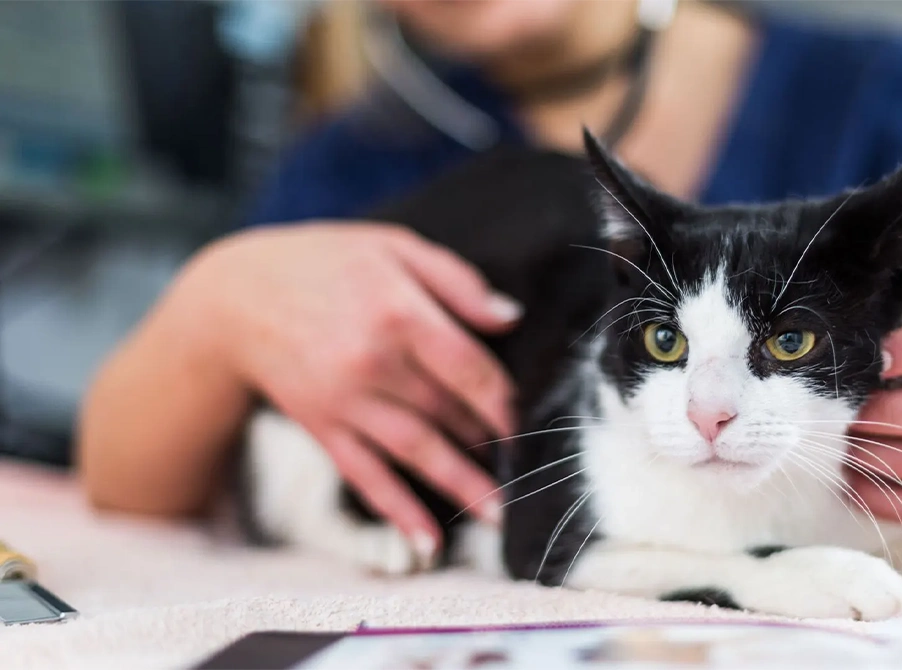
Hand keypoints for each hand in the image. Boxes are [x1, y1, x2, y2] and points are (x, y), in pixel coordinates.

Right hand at [202, 223, 521, 556]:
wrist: (233, 297)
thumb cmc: (324, 263)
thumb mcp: (392, 245)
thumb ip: (456, 281)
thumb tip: (510, 319)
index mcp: (398, 310)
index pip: (470, 368)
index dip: (506, 400)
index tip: (532, 420)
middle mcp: (372, 361)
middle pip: (449, 412)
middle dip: (493, 444)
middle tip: (531, 468)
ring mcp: (344, 400)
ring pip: (416, 451)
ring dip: (462, 486)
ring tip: (501, 514)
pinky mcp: (321, 427)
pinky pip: (365, 475)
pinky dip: (397, 511)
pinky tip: (428, 541)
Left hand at [845, 299, 901, 523]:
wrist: (888, 398)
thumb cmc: (867, 354)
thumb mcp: (870, 330)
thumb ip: (856, 332)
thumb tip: (808, 349)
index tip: (875, 359)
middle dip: (895, 415)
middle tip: (849, 416)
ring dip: (887, 457)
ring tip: (845, 449)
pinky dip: (883, 498)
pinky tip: (848, 483)